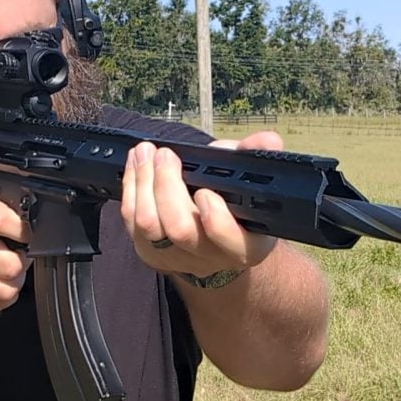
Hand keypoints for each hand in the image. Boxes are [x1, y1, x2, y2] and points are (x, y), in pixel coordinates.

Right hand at [0, 184, 30, 312]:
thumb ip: (0, 207)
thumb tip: (35, 223)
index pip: (5, 221)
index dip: (24, 233)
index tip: (26, 236)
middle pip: (11, 264)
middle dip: (21, 264)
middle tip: (15, 257)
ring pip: (6, 289)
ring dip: (13, 284)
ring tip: (5, 273)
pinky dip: (0, 297)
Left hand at [120, 130, 281, 277]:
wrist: (213, 236)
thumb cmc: (232, 201)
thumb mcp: (247, 179)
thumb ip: (256, 157)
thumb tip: (269, 141)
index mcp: (246, 245)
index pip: (229, 240)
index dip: (215, 217)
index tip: (205, 190)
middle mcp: (211, 258)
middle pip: (180, 230)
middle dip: (167, 186)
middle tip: (164, 155)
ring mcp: (176, 259)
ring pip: (150, 226)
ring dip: (143, 183)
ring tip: (145, 152)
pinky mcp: (149, 254)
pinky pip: (131, 223)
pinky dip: (130, 189)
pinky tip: (135, 165)